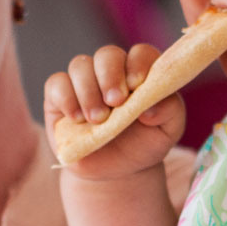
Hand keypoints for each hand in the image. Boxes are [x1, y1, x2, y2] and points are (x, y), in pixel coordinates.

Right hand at [45, 43, 186, 179]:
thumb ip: (170, 112)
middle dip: (110, 75)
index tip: (136, 85)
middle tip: (115, 103)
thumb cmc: (144, 144)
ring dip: (88, 91)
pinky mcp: (59, 96)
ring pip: (80, 65)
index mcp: (140, 73)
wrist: (116, 171)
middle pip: (107, 54)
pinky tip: (76, 118)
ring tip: (97, 120)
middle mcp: (111, 72)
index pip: (140, 53)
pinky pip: (56, 83)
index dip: (138, 63)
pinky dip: (66, 98)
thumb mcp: (167, 131)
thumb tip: (152, 106)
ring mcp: (84, 82)